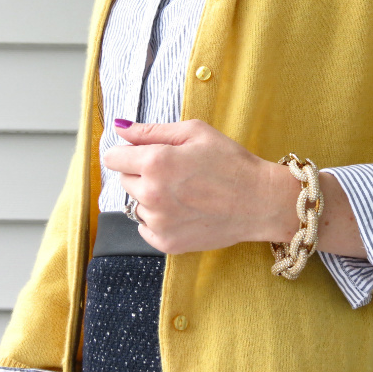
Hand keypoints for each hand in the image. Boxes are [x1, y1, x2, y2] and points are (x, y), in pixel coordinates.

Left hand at [103, 119, 281, 253]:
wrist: (260, 201)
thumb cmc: (231, 162)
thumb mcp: (195, 133)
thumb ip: (151, 131)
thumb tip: (119, 128)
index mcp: (155, 162)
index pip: (113, 158)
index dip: (129, 153)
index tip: (145, 154)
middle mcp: (151, 194)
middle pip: (124, 181)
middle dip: (142, 174)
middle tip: (176, 172)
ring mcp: (158, 222)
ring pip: (136, 205)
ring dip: (151, 198)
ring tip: (184, 193)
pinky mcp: (166, 243)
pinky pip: (145, 228)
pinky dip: (159, 220)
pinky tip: (184, 211)